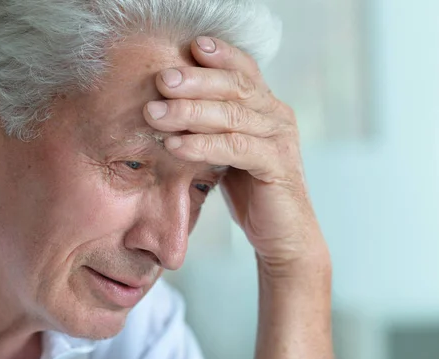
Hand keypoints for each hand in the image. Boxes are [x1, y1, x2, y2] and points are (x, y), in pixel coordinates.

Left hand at [144, 36, 329, 276]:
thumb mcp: (227, 151)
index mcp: (266, 107)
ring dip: (190, 112)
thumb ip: (210, 127)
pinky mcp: (278, 165)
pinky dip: (203, 144)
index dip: (219, 55)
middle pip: (235, 86)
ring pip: (232, 115)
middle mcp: (277, 116)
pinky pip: (237, 148)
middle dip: (195, 80)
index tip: (188, 45)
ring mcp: (280, 140)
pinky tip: (175, 145)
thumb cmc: (252, 190)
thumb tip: (164, 106)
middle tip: (161, 80)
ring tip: (155, 113)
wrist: (283, 234)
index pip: (243, 70)